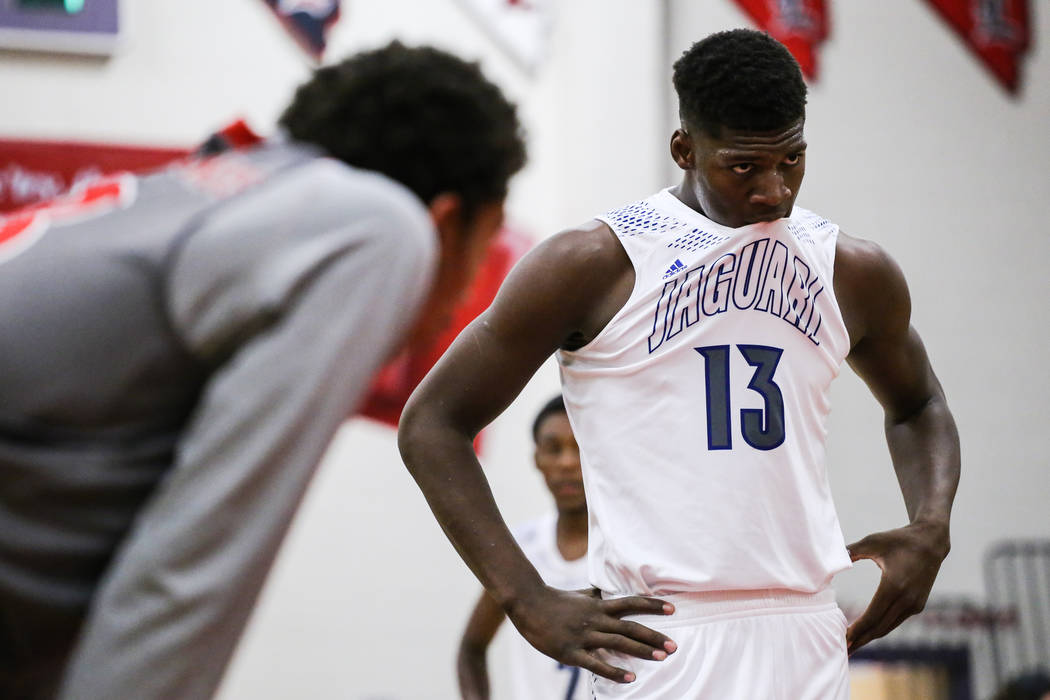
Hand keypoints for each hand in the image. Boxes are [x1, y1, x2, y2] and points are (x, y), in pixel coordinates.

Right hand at [503, 586, 676, 682]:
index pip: (631, 603)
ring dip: (642, 651)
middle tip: (674, 646)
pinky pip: (597, 663)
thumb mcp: (580, 594)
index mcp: (598, 605)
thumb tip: (607, 589)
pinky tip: (631, 677)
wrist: (528, 604)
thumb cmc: (555, 599)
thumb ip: (596, 595)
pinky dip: (615, 671)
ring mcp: (584, 636)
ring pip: (618, 643)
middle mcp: (595, 619)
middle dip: (654, 636)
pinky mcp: (572, 652)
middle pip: (630, 627)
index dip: (652, 605)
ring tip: (662, 658)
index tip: (673, 609)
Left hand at [845, 520, 949, 653]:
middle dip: (861, 639)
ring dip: (870, 637)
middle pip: (880, 627)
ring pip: (889, 627)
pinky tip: (868, 633)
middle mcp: (906, 600)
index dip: (857, 629)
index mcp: (894, 586)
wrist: (930, 541)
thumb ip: (851, 550)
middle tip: (844, 649)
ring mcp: (914, 604)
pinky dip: (881, 628)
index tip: (843, 637)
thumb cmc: (898, 539)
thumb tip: (832, 556)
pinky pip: (896, 621)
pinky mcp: (918, 605)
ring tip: (853, 645)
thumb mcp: (872, 542)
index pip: (872, 615)